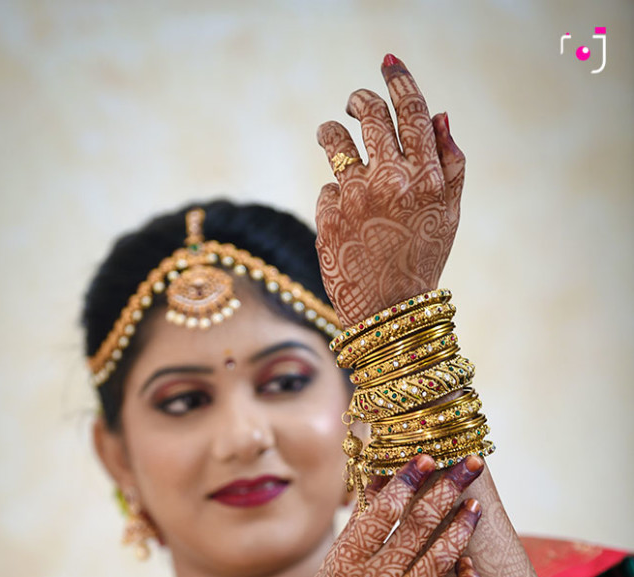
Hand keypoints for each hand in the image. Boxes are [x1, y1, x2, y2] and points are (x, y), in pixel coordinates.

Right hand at [265, 455, 483, 576]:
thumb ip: (360, 523)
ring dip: (461, 530)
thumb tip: (380, 477)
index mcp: (348, 560)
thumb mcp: (335, 562)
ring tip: (476, 507)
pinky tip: (472, 564)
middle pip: (417, 528)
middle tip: (470, 465)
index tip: (429, 458)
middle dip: (447, 491)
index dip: (408, 482)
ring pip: (439, 562)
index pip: (383, 512)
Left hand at [315, 55, 464, 325]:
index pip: (411, 110)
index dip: (399, 79)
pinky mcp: (327, 219)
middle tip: (355, 104)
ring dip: (331, 132)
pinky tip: (345, 215)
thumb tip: (439, 116)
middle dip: (359, 101)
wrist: (390, 313)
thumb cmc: (423, 258)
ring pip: (334, 140)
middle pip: (369, 113)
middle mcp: (390, 181)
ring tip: (331, 136)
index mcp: (426, 176)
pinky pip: (327, 188)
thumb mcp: (450, 212)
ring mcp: (355, 199)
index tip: (388, 64)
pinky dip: (335, 195)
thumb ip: (450, 163)